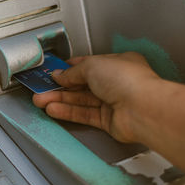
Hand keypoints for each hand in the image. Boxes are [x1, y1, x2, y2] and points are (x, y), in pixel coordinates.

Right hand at [33, 52, 160, 142]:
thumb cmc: (128, 80)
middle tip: (41, 89)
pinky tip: (54, 109)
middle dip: (60, 86)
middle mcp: (115, 82)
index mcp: (116, 63)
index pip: (88, 65)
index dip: (69, 68)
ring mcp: (112, 102)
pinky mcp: (108, 121)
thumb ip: (72, 72)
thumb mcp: (93, 66)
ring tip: (41, 100)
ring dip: (60, 100)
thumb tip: (59, 75)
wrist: (143, 109)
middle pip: (81, 85)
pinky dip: (68, 112)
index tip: (53, 71)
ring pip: (80, 101)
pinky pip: (83, 115)